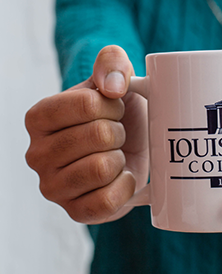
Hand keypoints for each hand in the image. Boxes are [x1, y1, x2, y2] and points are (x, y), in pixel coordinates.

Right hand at [25, 46, 146, 223]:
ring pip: (102, 168)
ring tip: (115, 154)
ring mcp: (52, 187)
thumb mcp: (117, 75)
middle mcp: (36, 154)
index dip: (113, 104)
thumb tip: (112, 86)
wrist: (132, 144)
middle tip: (116, 133)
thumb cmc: (119, 109)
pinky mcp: (74, 213)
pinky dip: (124, 187)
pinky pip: (107, 202)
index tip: (113, 107)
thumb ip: (112, 61)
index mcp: (38, 117)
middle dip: (119, 131)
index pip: (88, 105)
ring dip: (120, 158)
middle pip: (99, 136)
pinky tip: (120, 177)